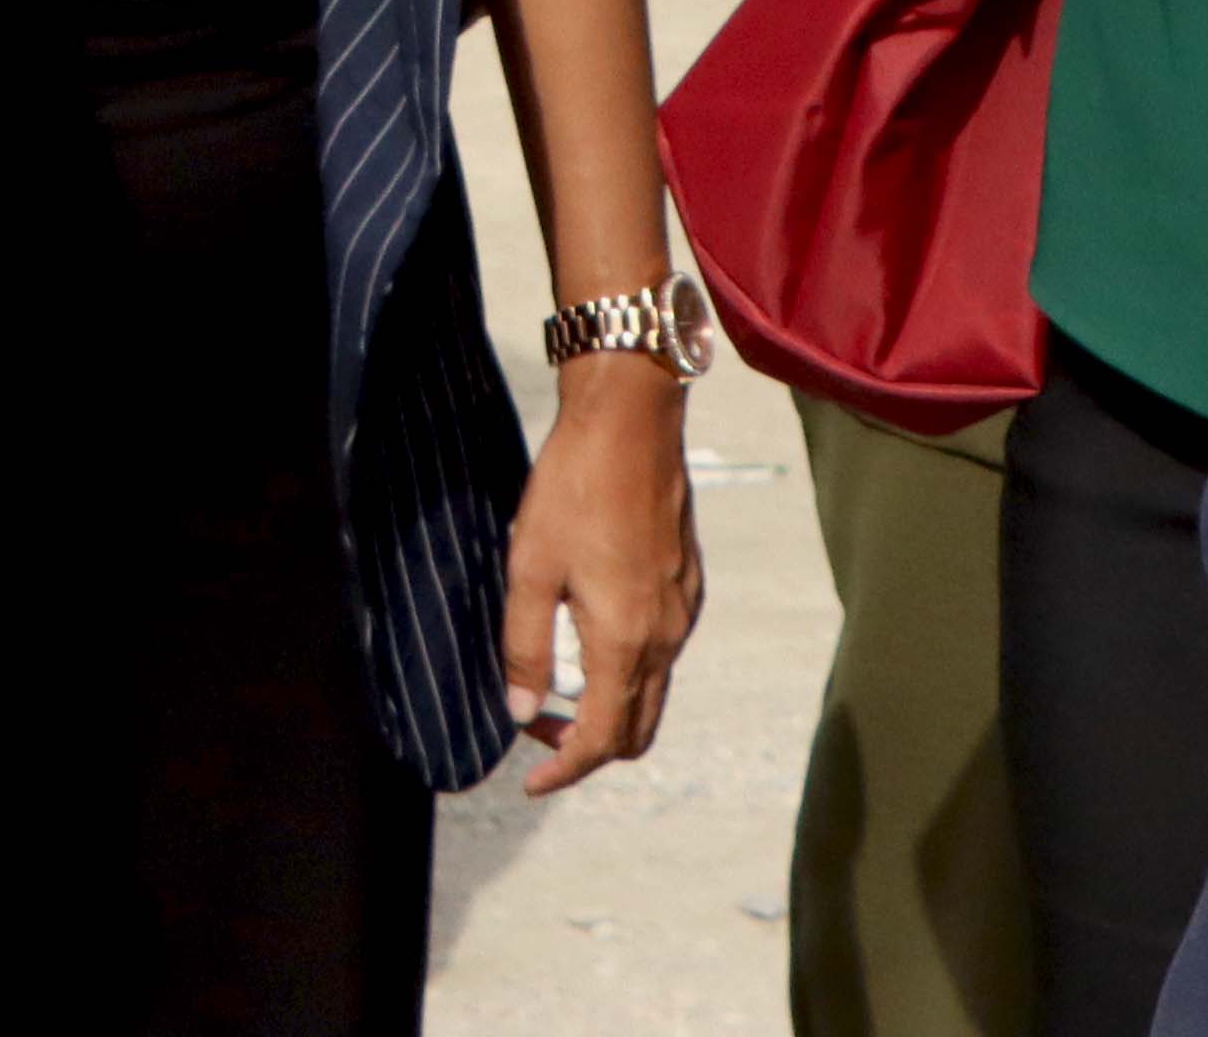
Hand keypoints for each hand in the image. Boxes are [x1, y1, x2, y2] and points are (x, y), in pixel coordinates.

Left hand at [494, 357, 695, 790]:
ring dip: (607, 705)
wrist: (632, 423)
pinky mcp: (687, 586)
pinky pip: (661, 653)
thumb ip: (524, 646)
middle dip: (586, 744)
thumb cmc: (573, 489)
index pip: (601, 739)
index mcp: (626, 641)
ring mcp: (684, 612)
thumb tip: (520, 710)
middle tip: (534, 727)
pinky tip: (585, 634)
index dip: (564, 769)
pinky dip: (626, 669)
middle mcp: (667, 638)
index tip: (530, 783)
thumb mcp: (530, 568)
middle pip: (637, 729)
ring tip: (552, 680)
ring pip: (652, 692)